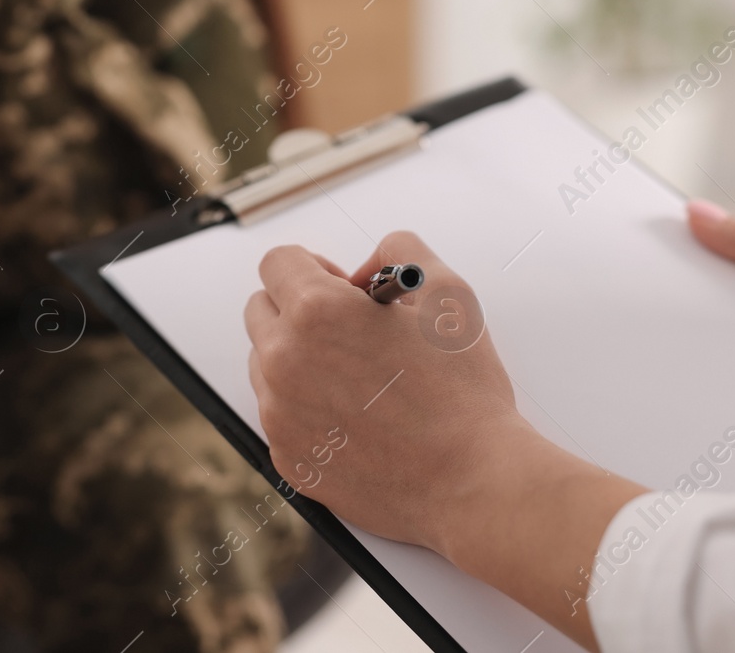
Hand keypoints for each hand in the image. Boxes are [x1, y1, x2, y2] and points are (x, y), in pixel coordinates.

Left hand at [245, 232, 525, 553]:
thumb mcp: (447, 293)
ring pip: (265, 364)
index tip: (341, 287)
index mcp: (315, 312)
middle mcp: (283, 361)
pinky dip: (307, 409)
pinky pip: (280, 416)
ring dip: (298, 359)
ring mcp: (280, 414)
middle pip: (261, 310)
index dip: (313, 266)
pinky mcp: (288, 458)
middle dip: (298, 309)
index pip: (276, 262)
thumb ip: (400, 252)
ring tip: (358, 377)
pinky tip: (358, 418)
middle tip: (352, 329)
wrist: (473, 481)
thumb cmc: (463, 394)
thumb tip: (366, 271)